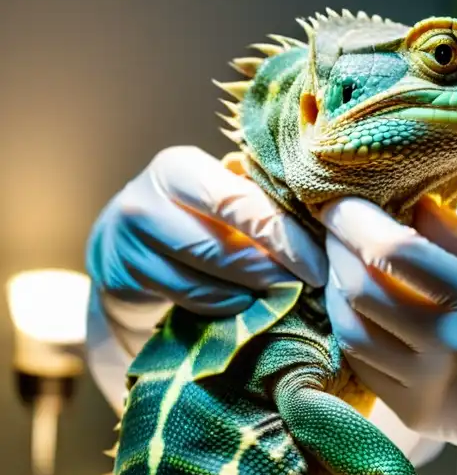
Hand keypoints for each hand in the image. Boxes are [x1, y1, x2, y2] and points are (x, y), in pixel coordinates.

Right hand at [86, 145, 326, 340]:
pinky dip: (226, 306)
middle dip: (271, 271)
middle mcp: (144, 203)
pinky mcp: (122, 283)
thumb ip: (255, 198)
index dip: (281, 236)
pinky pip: (188, 303)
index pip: (236, 203)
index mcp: (177, 168)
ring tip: (282, 294)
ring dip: (251, 294)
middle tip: (306, 285)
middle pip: (219, 249)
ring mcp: (127, 247)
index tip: (317, 264)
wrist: (121, 238)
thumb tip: (317, 224)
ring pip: (204, 284)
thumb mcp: (218, 189)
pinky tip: (248, 301)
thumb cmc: (192, 209)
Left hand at [320, 196, 456, 474]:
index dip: (356, 223)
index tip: (339, 204)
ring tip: (342, 268)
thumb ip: (456, 236)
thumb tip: (410, 204)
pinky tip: (357, 310)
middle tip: (335, 230)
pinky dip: (350, 331)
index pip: (395, 253)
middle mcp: (447, 346)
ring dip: (336, 292)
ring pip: (351, 331)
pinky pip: (360, 367)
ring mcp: (426, 386)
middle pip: (363, 290)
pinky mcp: (413, 414)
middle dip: (337, 251)